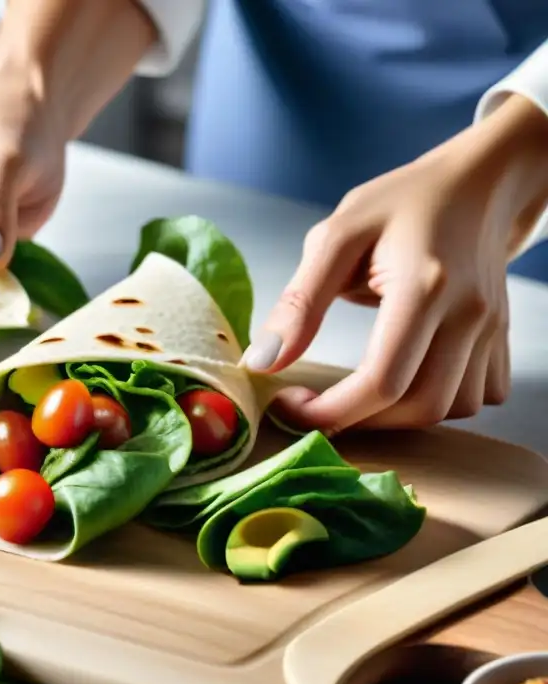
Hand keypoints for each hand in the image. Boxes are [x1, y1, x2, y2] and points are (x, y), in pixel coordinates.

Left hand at [243, 94, 547, 432]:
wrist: (476, 183)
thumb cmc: (400, 203)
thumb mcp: (337, 236)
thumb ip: (299, 302)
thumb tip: (262, 363)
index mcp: (423, 287)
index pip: (381, 380)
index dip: (330, 411)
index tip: (289, 406)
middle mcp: (468, 314)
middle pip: (420, 407)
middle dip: (361, 421)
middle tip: (315, 405)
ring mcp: (491, 329)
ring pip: (451, 409)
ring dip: (398, 416)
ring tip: (355, 391)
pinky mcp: (501, 338)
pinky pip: (476, 396)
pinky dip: (437, 401)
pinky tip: (404, 377)